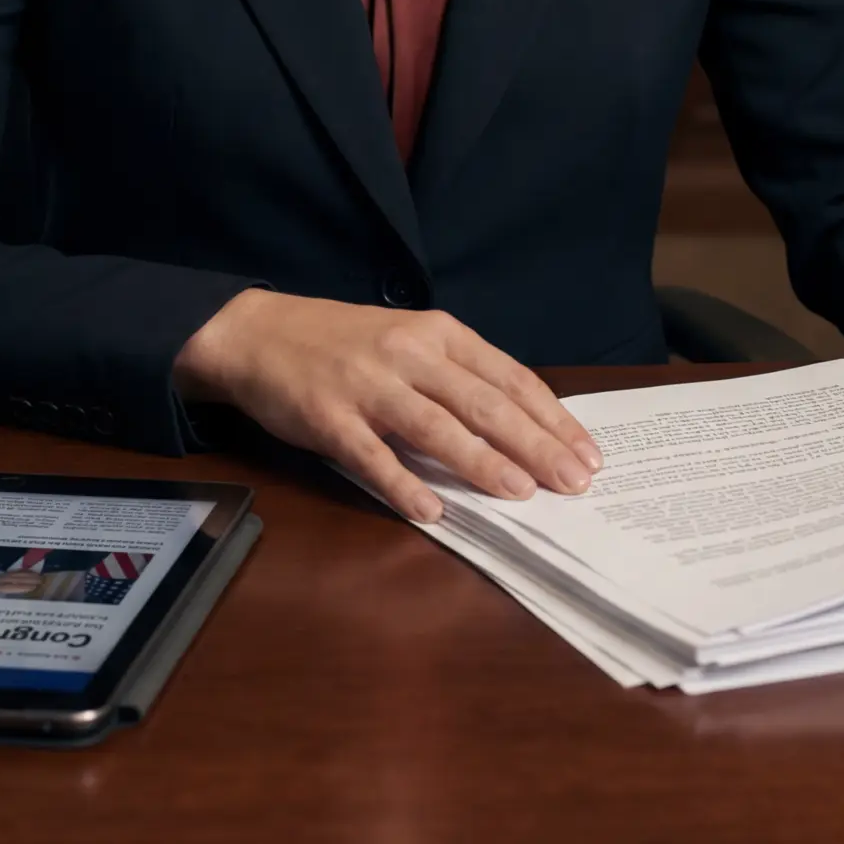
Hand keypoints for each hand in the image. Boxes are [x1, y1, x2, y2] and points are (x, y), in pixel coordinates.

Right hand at [172, 289, 602, 522]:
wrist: (257, 333)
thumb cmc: (343, 342)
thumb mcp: (408, 339)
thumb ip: (456, 376)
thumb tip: (520, 428)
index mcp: (436, 333)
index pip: (508, 377)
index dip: (551, 417)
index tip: (586, 452)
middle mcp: (408, 354)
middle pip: (483, 403)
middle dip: (535, 445)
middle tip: (574, 483)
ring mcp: (367, 385)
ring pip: (436, 427)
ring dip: (482, 462)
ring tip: (522, 494)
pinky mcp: (327, 417)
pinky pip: (372, 456)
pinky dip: (403, 484)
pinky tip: (432, 510)